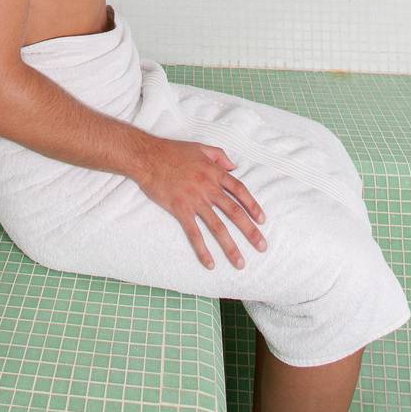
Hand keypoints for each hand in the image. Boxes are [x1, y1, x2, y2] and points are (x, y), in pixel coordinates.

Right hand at [133, 137, 268, 269]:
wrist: (148, 157)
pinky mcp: (180, 210)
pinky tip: (209, 263)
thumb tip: (234, 166)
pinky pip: (194, 233)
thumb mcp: (200, 148)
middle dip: (250, 231)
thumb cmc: (173, 151)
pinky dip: (202, 249)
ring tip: (240, 263)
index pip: (239, 191)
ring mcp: (195, 200)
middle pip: (234, 212)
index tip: (262, 220)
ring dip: (230, 246)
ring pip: (217, 226)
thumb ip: (219, 155)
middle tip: (262, 246)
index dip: (253, 206)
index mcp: (214, 173)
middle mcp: (208, 188)